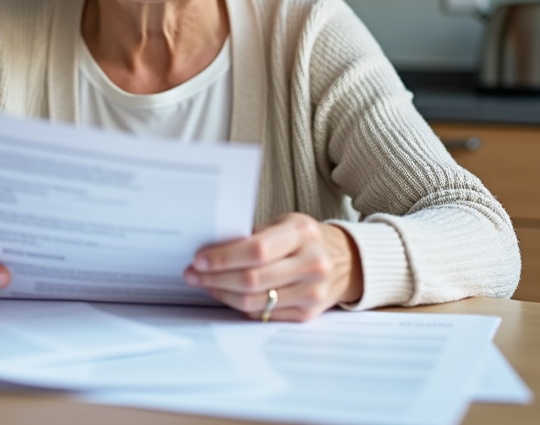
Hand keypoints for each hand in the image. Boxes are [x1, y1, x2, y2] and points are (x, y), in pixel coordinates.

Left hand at [183, 213, 362, 321]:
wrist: (346, 261)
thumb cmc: (306, 239)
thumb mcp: (285, 224)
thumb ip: (253, 235)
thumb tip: (211, 249)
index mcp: (302, 234)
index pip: (256, 250)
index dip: (223, 257)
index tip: (199, 259)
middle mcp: (311, 264)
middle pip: (252, 280)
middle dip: (214, 278)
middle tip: (193, 274)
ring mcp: (311, 293)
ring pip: (254, 302)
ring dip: (222, 293)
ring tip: (205, 283)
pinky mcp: (307, 314)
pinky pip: (263, 315)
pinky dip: (240, 306)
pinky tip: (228, 294)